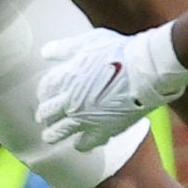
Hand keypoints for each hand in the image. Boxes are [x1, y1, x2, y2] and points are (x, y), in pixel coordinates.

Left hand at [37, 24, 187, 150]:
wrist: (144, 70)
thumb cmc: (119, 52)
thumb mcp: (89, 42)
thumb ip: (66, 48)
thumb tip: (45, 52)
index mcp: (66, 77)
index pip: (45, 88)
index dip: (44, 92)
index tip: (45, 95)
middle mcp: (70, 100)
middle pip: (47, 112)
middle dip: (44, 114)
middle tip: (43, 117)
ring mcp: (84, 118)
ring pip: (59, 132)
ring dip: (53, 134)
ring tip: (50, 136)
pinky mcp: (102, 130)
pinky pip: (86, 143)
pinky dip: (82, 144)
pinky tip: (81, 144)